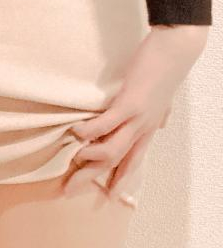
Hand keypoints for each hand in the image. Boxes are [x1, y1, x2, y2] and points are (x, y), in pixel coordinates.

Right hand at [63, 24, 208, 200]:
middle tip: (69, 190)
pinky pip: (105, 125)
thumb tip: (163, 121)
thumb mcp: (166, 98)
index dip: (119, 179)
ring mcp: (137, 119)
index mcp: (148, 128)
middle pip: (117, 163)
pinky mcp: (129, 104)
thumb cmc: (167, 70)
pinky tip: (75, 132)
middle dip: (92, 178)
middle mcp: (143, 129)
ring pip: (112, 151)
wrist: (177, 51)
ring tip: (73, 159)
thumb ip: (162, 112)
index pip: (133, 161)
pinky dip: (89, 132)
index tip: (107, 196)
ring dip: (91, 159)